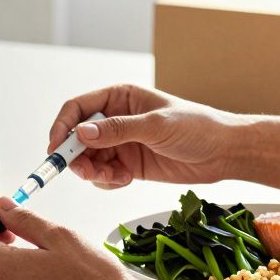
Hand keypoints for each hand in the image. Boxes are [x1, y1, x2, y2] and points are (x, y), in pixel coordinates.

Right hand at [48, 84, 242, 188]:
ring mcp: (121, 143)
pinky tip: (124, 181)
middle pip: (78, 137)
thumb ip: (118, 130)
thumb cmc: (196, 127)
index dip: (62, 126)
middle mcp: (116, 119)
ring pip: (88, 159)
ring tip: (112, 178)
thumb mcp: (155, 126)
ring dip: (92, 172)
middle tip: (83, 171)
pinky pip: (104, 175)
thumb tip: (81, 132)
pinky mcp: (129, 165)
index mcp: (120, 97)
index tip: (56, 148)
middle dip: (76, 156)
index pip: (78, 108)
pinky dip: (107, 181)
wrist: (223, 152)